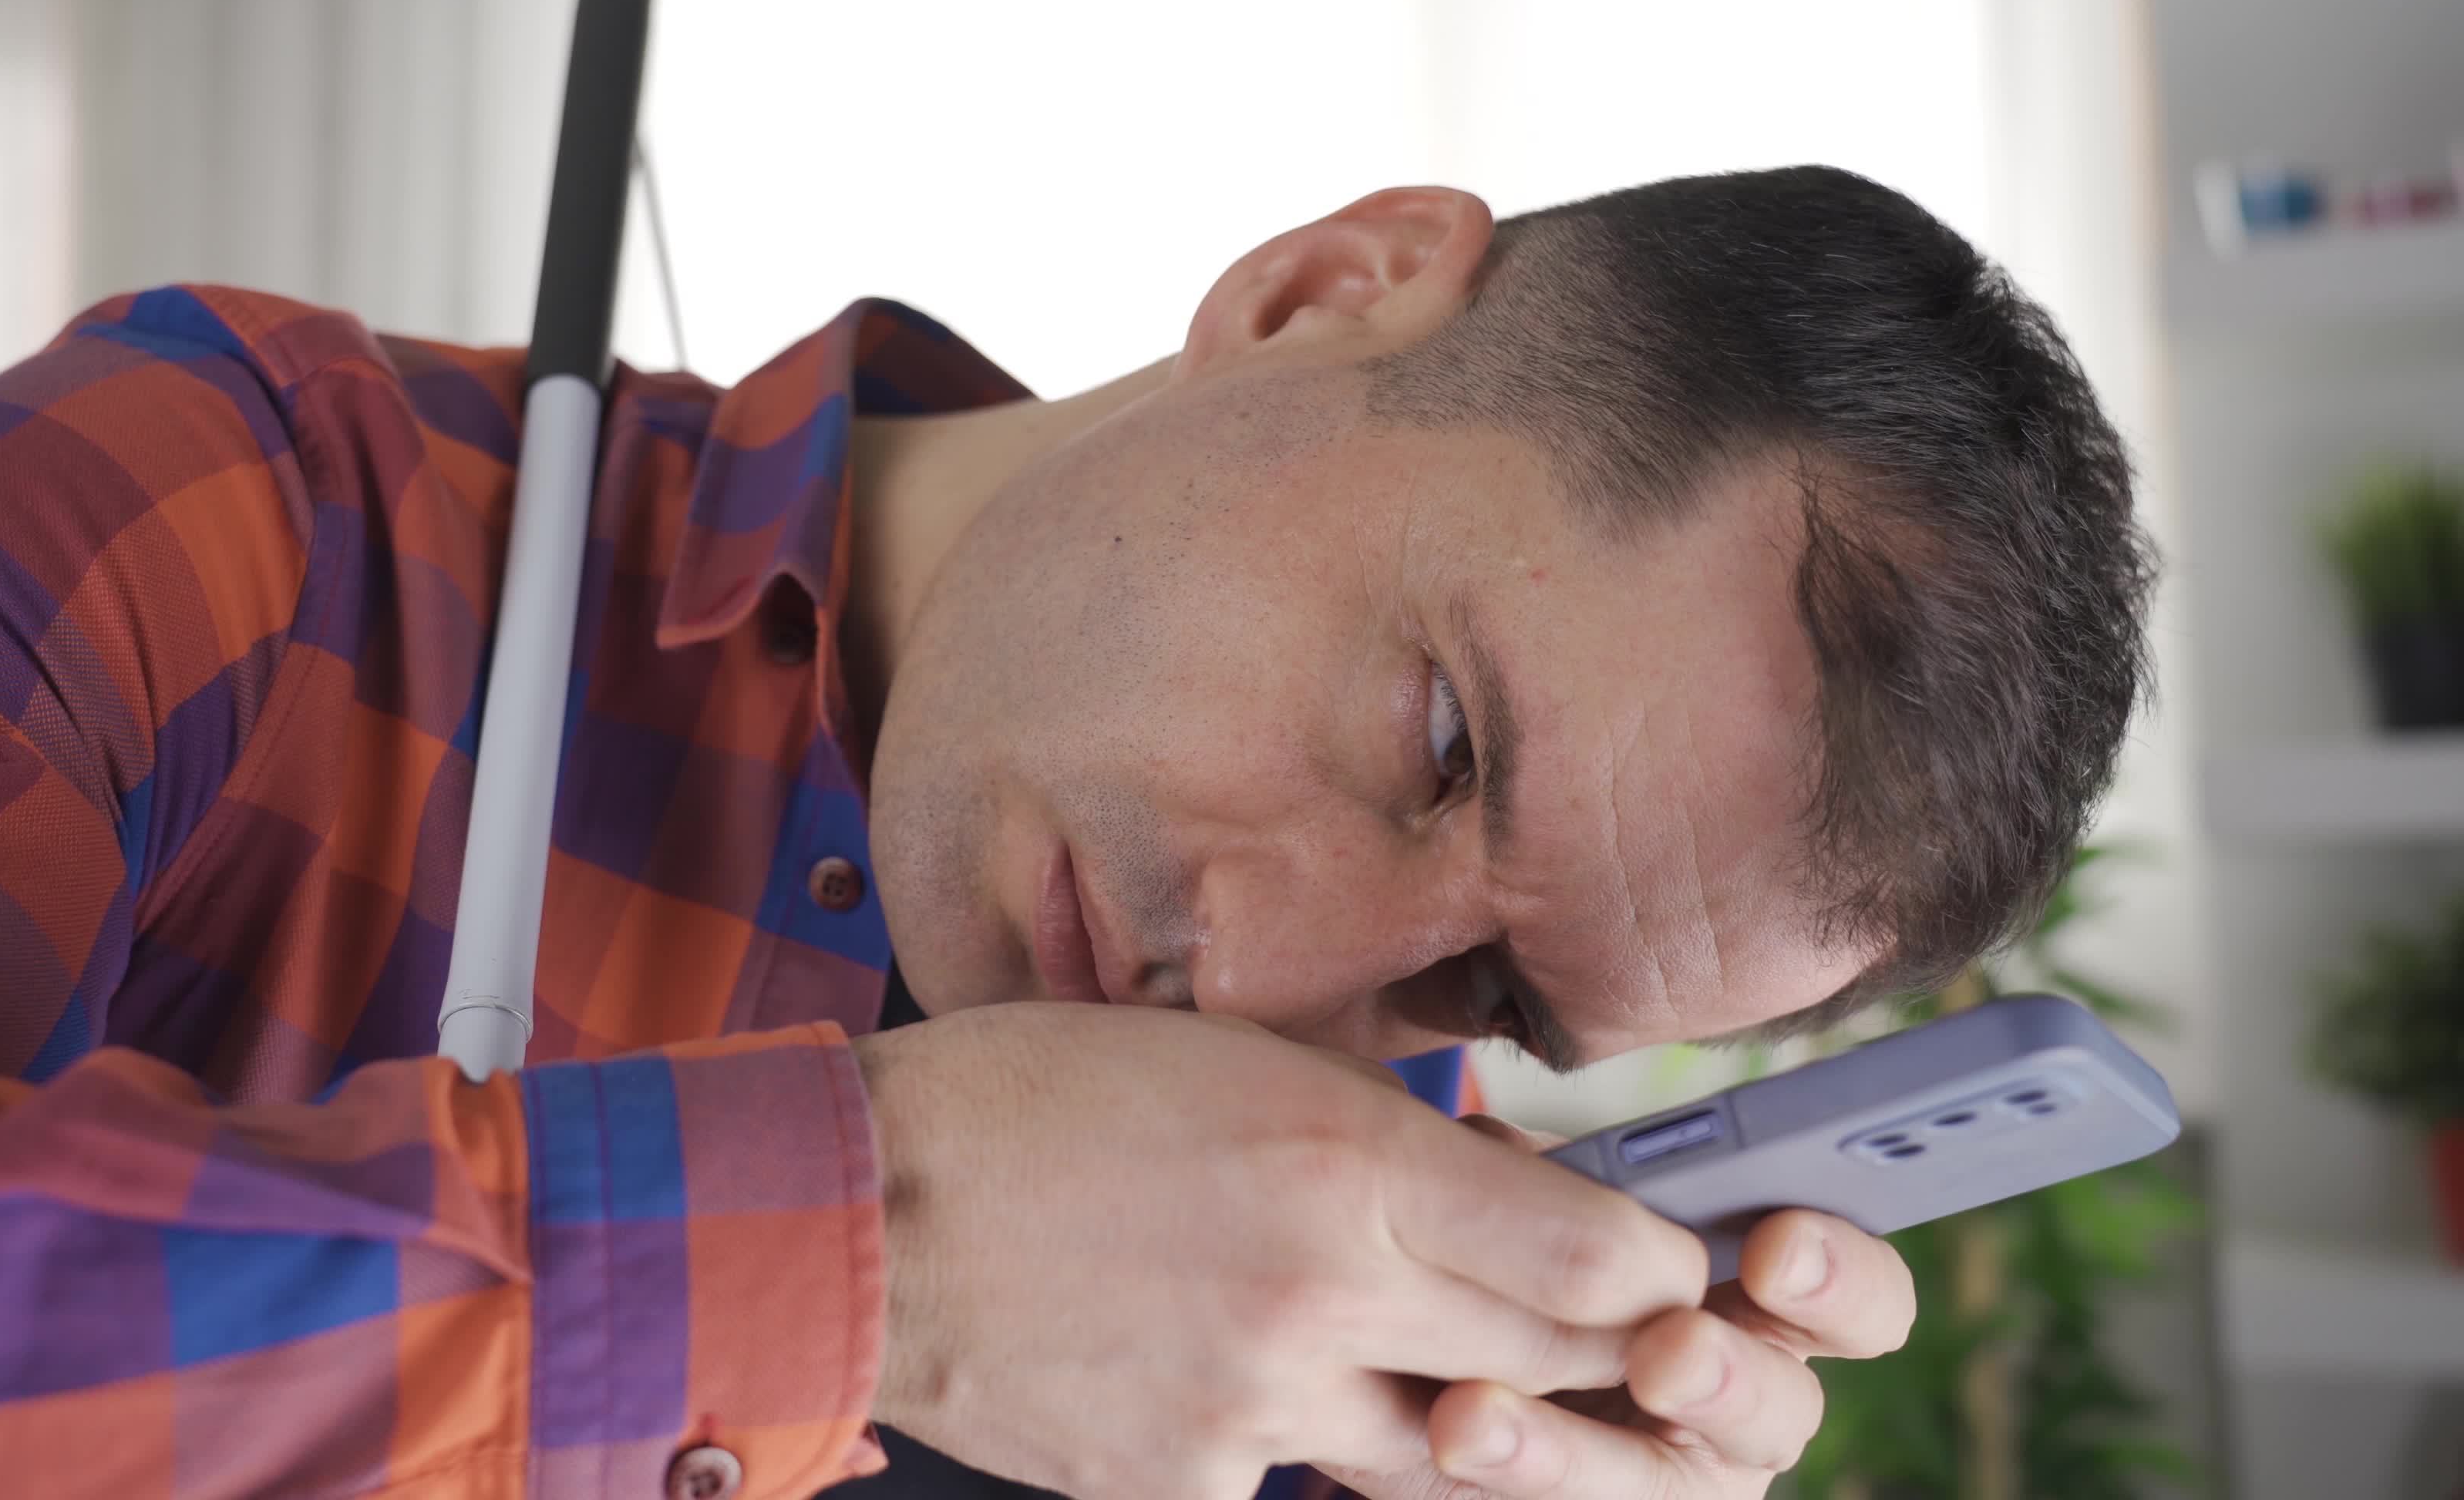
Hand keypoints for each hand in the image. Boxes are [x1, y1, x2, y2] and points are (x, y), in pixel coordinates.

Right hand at [851, 1009, 1711, 1499]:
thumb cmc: (1030, 1099)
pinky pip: (1303, 1476)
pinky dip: (1300, 1435)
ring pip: (1446, 1442)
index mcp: (1343, 1158)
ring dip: (1461, 1402)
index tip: (1658, 1268)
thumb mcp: (1231, 1057)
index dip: (1656, 1274)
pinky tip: (1230, 1369)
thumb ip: (1380, 1133)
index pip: (1598, 1257)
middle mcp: (1324, 1293)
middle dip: (1597, 1351)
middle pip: (1553, 1360)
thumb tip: (1502, 1192)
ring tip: (1412, 1346)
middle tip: (1600, 1328)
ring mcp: (1259, 1406)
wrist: (856, 1215)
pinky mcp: (1193, 1485)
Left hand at [1317, 1116, 1919, 1499]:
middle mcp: (1740, 1400)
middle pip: (1783, 1411)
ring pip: (1657, 1487)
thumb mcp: (1542, 1201)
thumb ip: (1552, 1184)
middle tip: (1670, 1351)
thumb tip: (1498, 1151)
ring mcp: (1670, 1475)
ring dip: (1570, 1453)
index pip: (1858, 1296)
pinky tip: (1452, 1430)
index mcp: (1767, 1301)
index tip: (1777, 1245)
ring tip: (1479, 1413)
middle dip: (1728, 1380)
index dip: (1841, 1274)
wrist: (1427, 1353)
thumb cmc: (1518, 1250)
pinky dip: (1507, 1470)